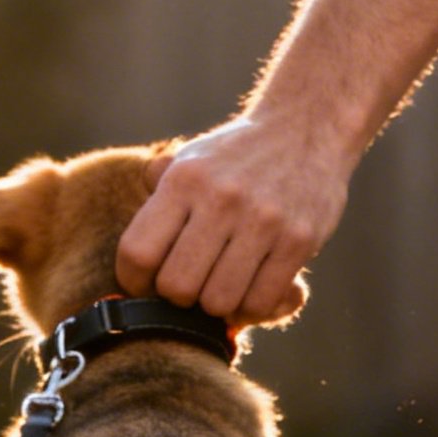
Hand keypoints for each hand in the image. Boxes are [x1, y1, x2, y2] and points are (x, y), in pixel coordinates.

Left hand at [116, 111, 349, 326]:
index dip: (134, 282)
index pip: (138, 253)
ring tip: (221, 288)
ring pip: (219, 302)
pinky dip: (251, 309)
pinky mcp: (299, 240)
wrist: (308, 127)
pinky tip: (250, 291)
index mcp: (185, 180)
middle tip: (190, 287)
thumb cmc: (237, 156)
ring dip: (217, 306)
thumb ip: (154, 197)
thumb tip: (129, 251)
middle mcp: (222, 198)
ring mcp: (264, 220)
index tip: (145, 285)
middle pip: (177, 287)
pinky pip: (261, 302)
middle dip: (178, 298)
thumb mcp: (189, 159)